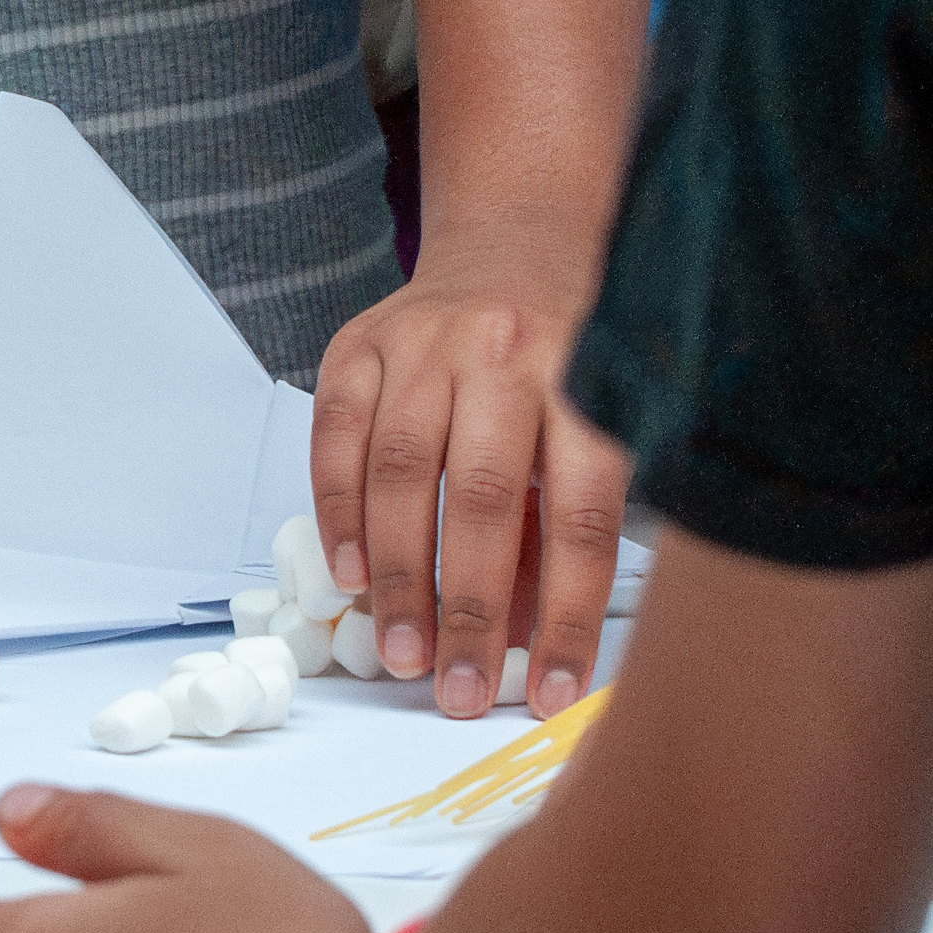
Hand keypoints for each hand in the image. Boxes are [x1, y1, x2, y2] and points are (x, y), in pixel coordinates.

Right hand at [307, 249, 635, 718]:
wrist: (514, 241)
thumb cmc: (568, 354)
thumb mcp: (596, 427)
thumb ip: (561, 529)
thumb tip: (531, 643)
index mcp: (587, 381)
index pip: (582, 518)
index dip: (569, 615)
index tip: (552, 691)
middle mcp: (505, 354)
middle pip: (482, 499)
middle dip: (469, 609)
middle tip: (456, 690)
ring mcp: (425, 343)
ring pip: (400, 472)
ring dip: (398, 575)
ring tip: (399, 652)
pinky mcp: (359, 342)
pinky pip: (336, 437)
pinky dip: (337, 512)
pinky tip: (349, 575)